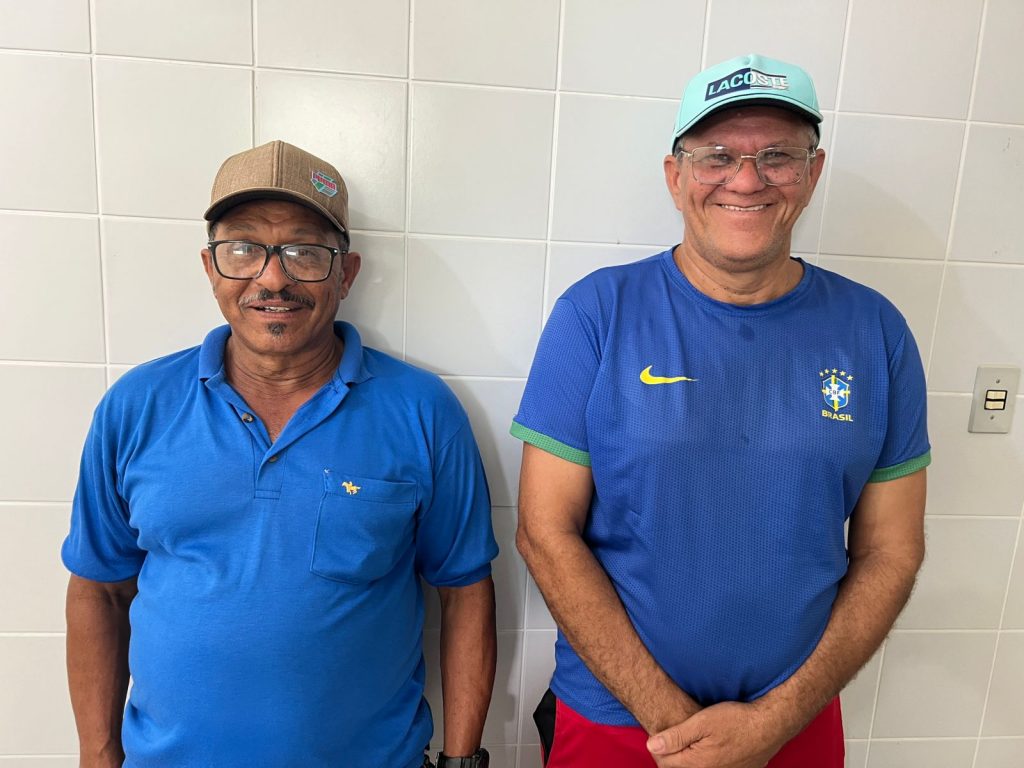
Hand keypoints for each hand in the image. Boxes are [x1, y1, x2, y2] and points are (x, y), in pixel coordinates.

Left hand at [646, 701, 786, 767]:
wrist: (770, 726)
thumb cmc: (736, 720)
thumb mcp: (702, 721)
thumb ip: (675, 736)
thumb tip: (651, 745)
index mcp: (697, 764)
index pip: (665, 762)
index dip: (659, 747)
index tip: (660, 734)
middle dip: (672, 755)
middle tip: (672, 737)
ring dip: (688, 759)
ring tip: (690, 741)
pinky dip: (704, 762)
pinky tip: (708, 748)